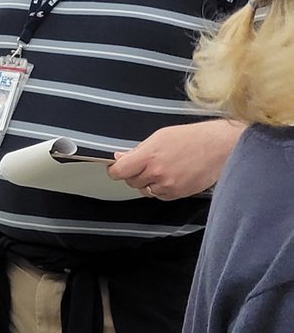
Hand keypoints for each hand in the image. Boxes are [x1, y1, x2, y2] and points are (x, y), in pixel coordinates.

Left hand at [108, 120, 240, 199]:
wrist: (217, 147)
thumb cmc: (191, 138)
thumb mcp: (159, 137)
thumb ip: (138, 150)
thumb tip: (120, 157)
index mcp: (149, 156)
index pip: (120, 171)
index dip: (115, 170)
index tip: (115, 168)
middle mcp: (156, 173)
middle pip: (131, 182)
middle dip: (133, 174)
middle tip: (143, 164)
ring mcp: (167, 185)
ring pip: (145, 190)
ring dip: (147, 182)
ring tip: (161, 168)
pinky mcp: (177, 194)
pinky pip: (159, 195)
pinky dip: (160, 188)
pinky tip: (170, 176)